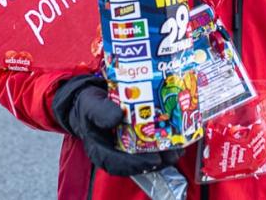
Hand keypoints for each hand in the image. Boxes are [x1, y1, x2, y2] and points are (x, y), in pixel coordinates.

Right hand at [53, 76, 183, 176]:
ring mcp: (123, 149)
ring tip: (178, 150)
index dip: (136, 163)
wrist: (89, 102)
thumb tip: (117, 116)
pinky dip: (161, 146)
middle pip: (136, 164)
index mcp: (99, 150)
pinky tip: (174, 141)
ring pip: (144, 159)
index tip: (154, 159)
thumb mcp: (90, 105)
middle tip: (173, 155)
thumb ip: (101, 111)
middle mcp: (113, 154)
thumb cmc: (87, 106)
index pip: (117, 163)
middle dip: (156, 161)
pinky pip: (147, 149)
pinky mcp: (132, 142)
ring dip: (162, 156)